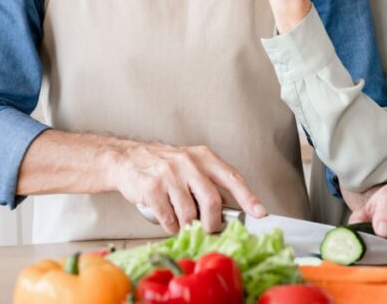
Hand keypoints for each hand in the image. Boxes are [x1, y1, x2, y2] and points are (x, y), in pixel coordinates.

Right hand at [111, 140, 266, 234]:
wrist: (127, 158)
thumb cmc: (163, 165)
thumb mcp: (190, 164)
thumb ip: (209, 181)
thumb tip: (232, 209)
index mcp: (203, 157)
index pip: (232, 178)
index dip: (248, 197)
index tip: (260, 212)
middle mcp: (188, 163)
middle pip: (212, 201)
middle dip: (213, 223)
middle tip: (209, 230)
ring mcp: (169, 174)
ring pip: (189, 214)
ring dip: (187, 226)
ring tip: (182, 222)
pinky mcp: (152, 188)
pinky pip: (169, 219)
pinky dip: (171, 227)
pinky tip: (168, 220)